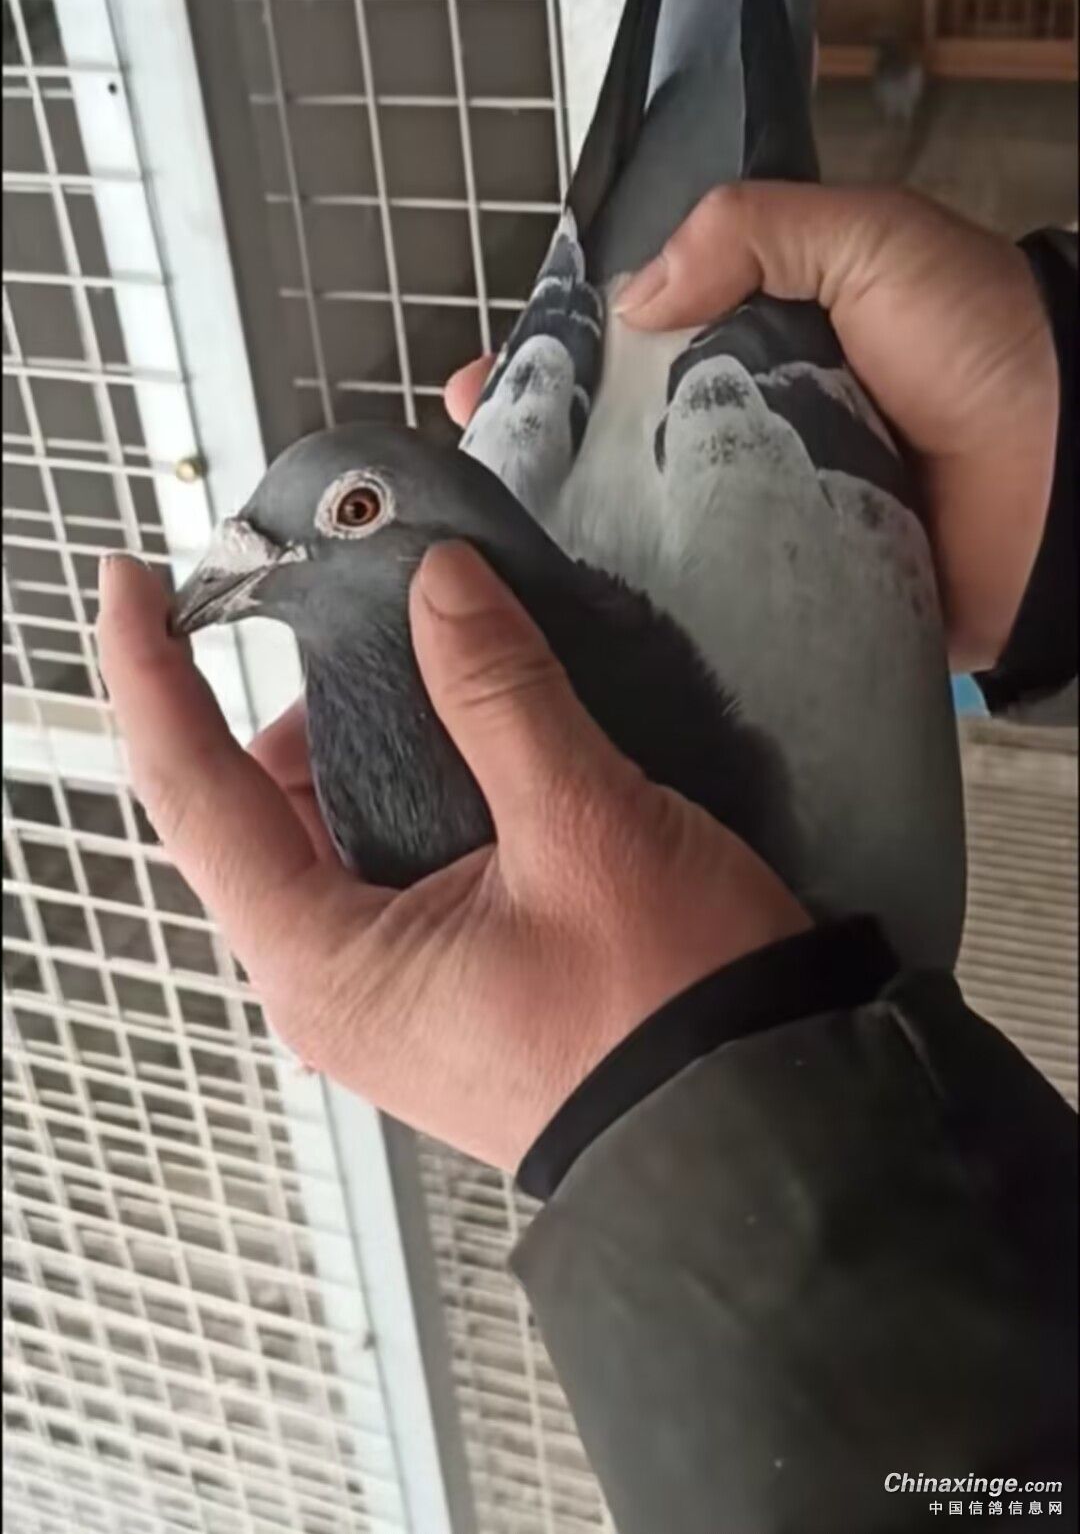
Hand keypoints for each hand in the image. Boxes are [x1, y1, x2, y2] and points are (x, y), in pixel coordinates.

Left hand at [97, 546, 806, 1171]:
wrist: (759, 1132)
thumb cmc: (669, 1012)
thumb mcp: (583, 827)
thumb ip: (500, 694)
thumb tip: (438, 586)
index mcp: (328, 960)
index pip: (193, 793)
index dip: (151, 676)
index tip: (131, 585)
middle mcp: (333, 982)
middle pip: (256, 804)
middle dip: (297, 699)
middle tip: (369, 611)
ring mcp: (386, 987)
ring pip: (327, 826)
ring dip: (367, 736)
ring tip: (444, 668)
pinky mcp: (440, 979)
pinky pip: (386, 857)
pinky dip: (411, 784)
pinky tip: (475, 740)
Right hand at [452, 185, 1057, 674]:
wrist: (1075, 486)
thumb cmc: (993, 349)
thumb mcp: (872, 240)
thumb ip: (754, 231)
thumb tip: (636, 290)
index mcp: (774, 330)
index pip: (642, 334)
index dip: (565, 353)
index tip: (496, 378)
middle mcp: (763, 420)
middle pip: (628, 432)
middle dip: (545, 447)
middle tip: (479, 459)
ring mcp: (773, 508)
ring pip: (654, 515)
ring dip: (580, 525)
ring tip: (501, 533)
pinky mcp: (796, 586)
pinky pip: (711, 589)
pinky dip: (655, 595)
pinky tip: (582, 600)